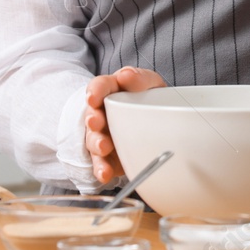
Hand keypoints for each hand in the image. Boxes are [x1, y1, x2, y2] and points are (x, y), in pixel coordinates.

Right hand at [82, 66, 165, 184]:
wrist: (156, 126)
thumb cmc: (148, 99)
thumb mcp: (149, 84)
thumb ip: (139, 78)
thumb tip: (127, 75)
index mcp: (111, 92)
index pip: (99, 87)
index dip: (95, 91)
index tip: (93, 98)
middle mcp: (102, 114)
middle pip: (92, 115)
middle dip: (93, 119)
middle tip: (96, 122)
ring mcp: (103, 136)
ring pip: (93, 141)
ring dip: (97, 144)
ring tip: (104, 147)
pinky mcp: (108, 158)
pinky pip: (101, 164)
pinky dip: (102, 169)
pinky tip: (104, 174)